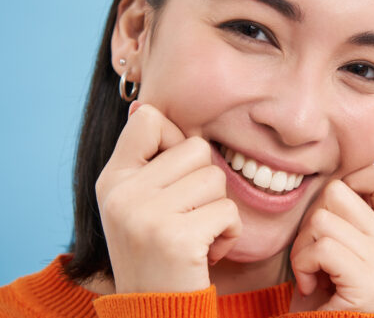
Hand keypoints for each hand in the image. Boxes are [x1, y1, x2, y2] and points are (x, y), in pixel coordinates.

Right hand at [95, 102, 241, 292]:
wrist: (155, 311)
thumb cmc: (156, 252)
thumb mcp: (137, 203)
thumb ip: (144, 159)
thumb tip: (143, 108)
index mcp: (112, 179)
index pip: (149, 119)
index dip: (174, 140)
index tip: (173, 176)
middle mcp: (122, 192)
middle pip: (196, 148)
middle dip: (205, 183)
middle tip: (188, 216)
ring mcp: (146, 214)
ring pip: (216, 178)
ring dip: (218, 210)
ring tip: (196, 235)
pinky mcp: (176, 237)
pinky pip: (228, 211)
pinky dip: (229, 234)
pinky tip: (206, 253)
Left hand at [289, 164, 373, 312]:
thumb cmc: (316, 283)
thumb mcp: (333, 236)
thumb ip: (342, 208)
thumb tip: (335, 175)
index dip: (352, 181)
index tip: (334, 215)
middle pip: (336, 192)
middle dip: (309, 220)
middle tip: (314, 253)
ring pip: (322, 219)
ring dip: (301, 246)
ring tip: (311, 270)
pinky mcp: (371, 287)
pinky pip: (323, 248)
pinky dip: (303, 265)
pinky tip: (310, 285)